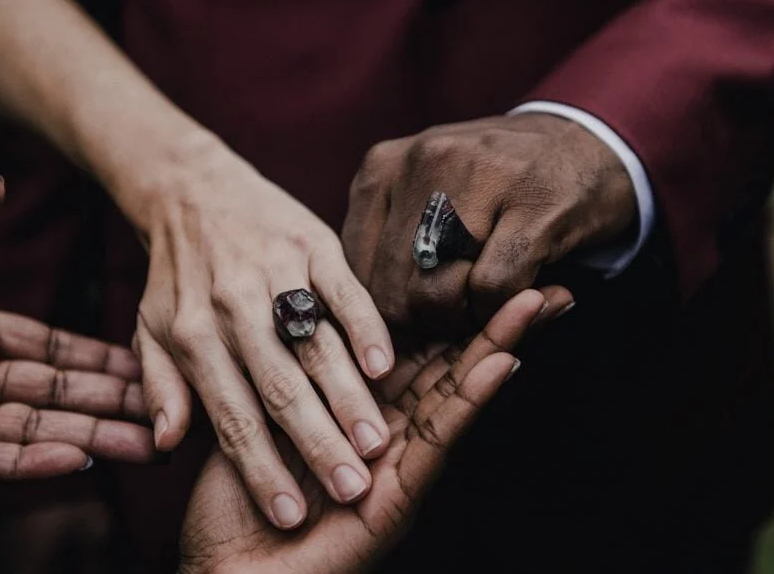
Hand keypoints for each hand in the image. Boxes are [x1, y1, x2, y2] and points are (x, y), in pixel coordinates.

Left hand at [0, 176, 155, 477]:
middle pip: (55, 396)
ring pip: (31, 433)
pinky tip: (76, 460)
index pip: (49, 350)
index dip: (104, 358)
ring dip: (90, 440)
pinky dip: (28, 463)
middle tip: (175, 414)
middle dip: (116, 407)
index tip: (153, 363)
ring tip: (147, 446)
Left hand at [132, 145, 395, 529]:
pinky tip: (388, 368)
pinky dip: (366, 329)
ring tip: (376, 443)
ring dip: (349, 397)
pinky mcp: (313, 244)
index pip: (231, 417)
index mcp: (193, 336)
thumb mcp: (152, 330)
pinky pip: (345, 292)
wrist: (191, 186)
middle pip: (280, 388)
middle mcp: (232, 307)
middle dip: (316, 444)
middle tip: (349, 490)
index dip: (261, 468)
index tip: (290, 514)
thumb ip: (162, 387)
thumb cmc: (177, 273)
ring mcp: (276, 273)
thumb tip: (166, 445)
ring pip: (317, 345)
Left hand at [178, 288, 561, 573]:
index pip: (416, 348)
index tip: (484, 265)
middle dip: (499, 322)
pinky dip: (471, 401)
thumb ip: (289, 372)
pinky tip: (501, 365)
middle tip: (544, 282)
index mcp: (359, 411)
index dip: (453, 307)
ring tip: (538, 302)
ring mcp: (400, 464)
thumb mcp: (256, 418)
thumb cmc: (228, 509)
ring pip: (457, 392)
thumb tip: (301, 310)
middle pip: (453, 364)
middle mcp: (390, 433)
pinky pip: (437, 440)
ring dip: (500, 345)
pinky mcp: (400, 497)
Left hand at [343, 114, 633, 335]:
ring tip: (486, 305)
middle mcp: (424, 162)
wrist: (587, 142)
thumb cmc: (498, 183)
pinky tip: (523, 293)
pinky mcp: (535, 207)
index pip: (350, 269)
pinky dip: (503, 309)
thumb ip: (387, 240)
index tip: (413, 321)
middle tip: (456, 320)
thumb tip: (357, 318)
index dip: (379, 314)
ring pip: (436, 295)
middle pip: (391, 289)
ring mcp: (482, 178)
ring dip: (462, 321)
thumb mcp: (427, 194)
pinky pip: (493, 290)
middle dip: (422, 325)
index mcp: (385, 165)